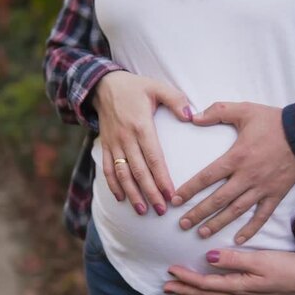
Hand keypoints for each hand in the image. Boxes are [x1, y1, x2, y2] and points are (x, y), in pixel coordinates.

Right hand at [93, 71, 191, 215]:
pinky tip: (121, 199)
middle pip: (139, 170)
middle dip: (150, 192)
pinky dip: (113, 185)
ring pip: (122, 173)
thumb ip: (176, 100)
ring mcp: (114, 143)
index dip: (161, 178)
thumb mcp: (157, 87)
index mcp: (141, 125)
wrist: (103, 84)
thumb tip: (191, 115)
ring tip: (143, 210)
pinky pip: (108, 168)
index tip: (171, 194)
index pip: (153, 157)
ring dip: (132, 193)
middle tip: (161, 210)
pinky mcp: (106, 145)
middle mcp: (126, 137)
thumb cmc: (136, 87)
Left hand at [163, 233, 294, 294]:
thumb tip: (208, 257)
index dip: (186, 278)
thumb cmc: (284, 265)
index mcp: (239, 286)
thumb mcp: (259, 259)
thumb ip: (233, 259)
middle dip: (184, 290)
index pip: (205, 285)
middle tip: (165, 286)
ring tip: (179, 294)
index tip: (171, 269)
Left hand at [172, 102, 294, 242]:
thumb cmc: (274, 121)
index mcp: (236, 157)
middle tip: (183, 224)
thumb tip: (193, 117)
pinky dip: (251, 229)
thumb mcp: (245, 109)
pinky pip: (262, 215)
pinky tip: (238, 239)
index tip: (176, 200)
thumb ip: (217, 111)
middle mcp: (247, 176)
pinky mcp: (276, 194)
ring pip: (236, 211)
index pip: (207, 177)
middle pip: (218, 199)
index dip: (190, 189)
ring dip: (218, 223)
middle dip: (199, 213)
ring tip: (202, 233)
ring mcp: (262, 188)